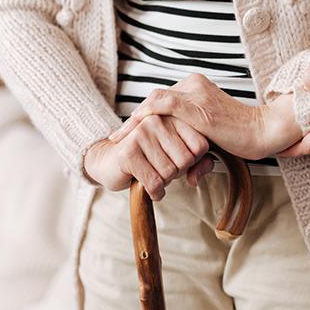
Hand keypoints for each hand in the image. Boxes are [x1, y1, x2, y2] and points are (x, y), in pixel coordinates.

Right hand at [83, 115, 209, 199]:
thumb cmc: (147, 158)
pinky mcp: (128, 152)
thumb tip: (197, 178)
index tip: (178, 161)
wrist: (108, 160)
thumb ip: (198, 163)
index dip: (194, 162)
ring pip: (170, 172)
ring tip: (154, 175)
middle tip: (163, 170)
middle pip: (186, 160)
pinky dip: (156, 192)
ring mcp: (141, 134)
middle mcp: (157, 120)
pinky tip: (151, 189)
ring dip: (165, 183)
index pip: (200, 146)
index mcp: (172, 116)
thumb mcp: (176, 156)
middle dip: (177, 173)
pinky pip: (154, 182)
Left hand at [109, 74, 301, 160]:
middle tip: (116, 138)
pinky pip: (164, 105)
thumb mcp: (211, 137)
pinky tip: (134, 128)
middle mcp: (193, 85)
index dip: (142, 117)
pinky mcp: (197, 107)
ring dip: (134, 122)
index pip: (161, 100)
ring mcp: (195, 94)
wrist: (263, 131)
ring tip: (118, 138)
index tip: (127, 134)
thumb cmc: (242, 137)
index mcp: (196, 87)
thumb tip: (189, 174)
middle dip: (133, 121)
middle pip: (154, 100)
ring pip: (154, 102)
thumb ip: (195, 145)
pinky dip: (146, 115)